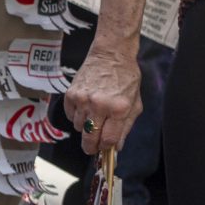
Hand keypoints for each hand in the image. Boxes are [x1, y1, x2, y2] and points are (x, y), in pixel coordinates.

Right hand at [62, 40, 143, 157]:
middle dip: (91, 147)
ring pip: (78, 127)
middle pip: (89, 138)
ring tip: (92, 118)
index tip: (105, 149)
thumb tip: (117, 146)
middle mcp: (99, 105)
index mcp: (119, 109)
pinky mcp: (70, 94)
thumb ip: (126, 127)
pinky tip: (84, 109)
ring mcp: (82, 100)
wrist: (110, 55)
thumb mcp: (135, 104)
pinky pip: (69, 115)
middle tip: (92, 148)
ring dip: (85, 127)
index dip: (107, 148)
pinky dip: (76, 116)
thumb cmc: (125, 78)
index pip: (109, 139)